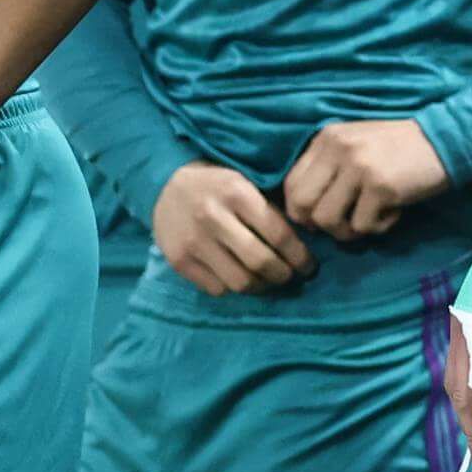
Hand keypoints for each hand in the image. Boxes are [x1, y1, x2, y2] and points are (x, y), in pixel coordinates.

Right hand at [152, 162, 315, 294]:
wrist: (163, 185)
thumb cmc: (215, 185)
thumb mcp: (243, 183)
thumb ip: (268, 209)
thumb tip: (302, 244)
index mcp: (236, 193)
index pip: (279, 235)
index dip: (300, 257)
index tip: (308, 266)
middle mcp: (213, 217)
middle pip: (261, 263)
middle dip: (284, 275)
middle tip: (290, 276)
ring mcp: (193, 241)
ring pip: (240, 282)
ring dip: (261, 287)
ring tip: (267, 281)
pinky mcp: (179, 260)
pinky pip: (217, 289)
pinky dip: (233, 288)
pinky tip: (238, 277)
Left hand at [282, 120, 447, 242]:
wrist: (445, 139)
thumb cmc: (398, 148)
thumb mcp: (354, 146)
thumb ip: (328, 169)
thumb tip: (304, 213)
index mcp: (325, 139)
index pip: (290, 185)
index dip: (300, 211)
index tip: (321, 219)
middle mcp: (337, 150)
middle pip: (302, 206)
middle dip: (320, 226)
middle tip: (345, 225)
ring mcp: (358, 167)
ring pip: (328, 220)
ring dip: (349, 230)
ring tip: (370, 219)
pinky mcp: (381, 187)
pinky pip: (363, 226)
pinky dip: (379, 228)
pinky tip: (394, 213)